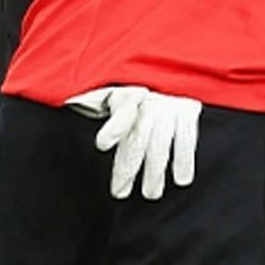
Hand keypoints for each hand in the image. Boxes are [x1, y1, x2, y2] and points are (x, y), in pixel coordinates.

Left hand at [65, 85, 202, 199]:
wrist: (175, 71)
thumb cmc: (137, 93)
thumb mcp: (113, 91)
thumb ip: (96, 103)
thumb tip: (76, 113)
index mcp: (128, 95)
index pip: (123, 110)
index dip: (115, 126)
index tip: (103, 143)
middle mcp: (150, 100)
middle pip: (138, 137)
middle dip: (129, 166)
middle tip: (121, 192)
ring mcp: (170, 107)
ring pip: (160, 142)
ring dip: (155, 171)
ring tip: (151, 193)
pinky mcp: (189, 112)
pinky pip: (186, 139)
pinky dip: (184, 160)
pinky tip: (181, 179)